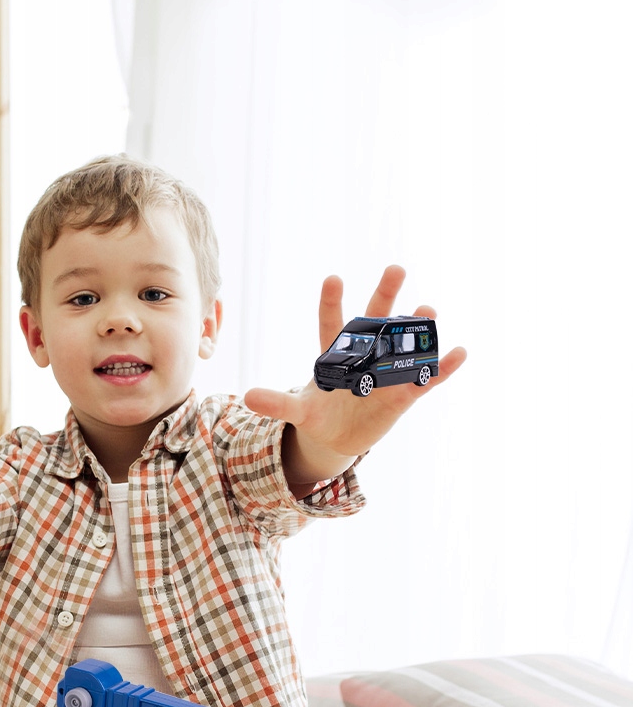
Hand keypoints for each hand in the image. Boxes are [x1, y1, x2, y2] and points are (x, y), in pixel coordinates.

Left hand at [243, 265, 466, 485]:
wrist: (338, 438)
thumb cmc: (317, 414)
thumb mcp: (297, 410)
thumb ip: (277, 403)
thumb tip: (247, 398)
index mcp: (336, 354)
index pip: (332, 324)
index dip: (331, 303)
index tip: (333, 279)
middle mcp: (365, 356)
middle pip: (376, 320)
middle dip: (385, 296)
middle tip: (395, 267)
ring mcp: (386, 373)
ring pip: (403, 345)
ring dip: (416, 328)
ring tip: (428, 310)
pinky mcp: (403, 396)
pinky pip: (425, 379)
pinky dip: (442, 368)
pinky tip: (460, 352)